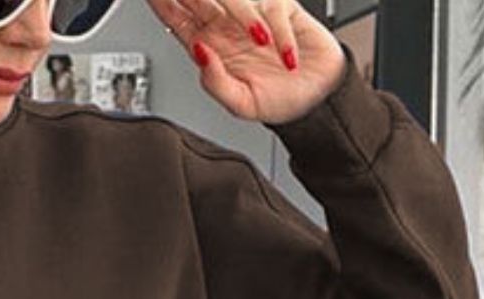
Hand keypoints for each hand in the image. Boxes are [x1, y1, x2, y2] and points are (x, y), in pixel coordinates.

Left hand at [145, 0, 347, 123]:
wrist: (318, 97)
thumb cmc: (278, 100)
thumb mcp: (241, 103)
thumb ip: (215, 82)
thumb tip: (199, 51)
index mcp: (210, 46)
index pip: (178, 19)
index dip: (164, 5)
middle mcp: (227, 25)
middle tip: (199, 3)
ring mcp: (253, 14)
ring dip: (244, 16)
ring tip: (259, 44)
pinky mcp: (281, 8)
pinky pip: (273, 10)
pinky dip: (280, 35)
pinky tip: (286, 57)